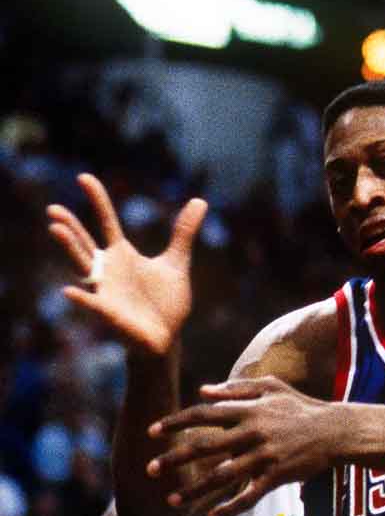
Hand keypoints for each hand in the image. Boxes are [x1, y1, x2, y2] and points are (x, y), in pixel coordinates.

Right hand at [46, 174, 206, 354]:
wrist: (167, 338)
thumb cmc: (166, 302)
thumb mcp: (176, 262)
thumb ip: (183, 232)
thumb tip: (200, 200)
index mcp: (122, 254)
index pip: (106, 221)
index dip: (97, 200)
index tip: (84, 177)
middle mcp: (108, 269)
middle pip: (84, 242)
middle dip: (70, 226)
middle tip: (54, 209)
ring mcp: (105, 290)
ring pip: (82, 266)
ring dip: (70, 249)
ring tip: (55, 229)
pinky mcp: (109, 313)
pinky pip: (92, 304)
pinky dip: (82, 299)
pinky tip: (68, 292)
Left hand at [146, 376, 334, 515]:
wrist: (336, 430)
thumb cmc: (302, 405)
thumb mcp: (271, 387)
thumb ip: (236, 388)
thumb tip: (203, 391)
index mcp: (248, 410)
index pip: (203, 414)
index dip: (176, 423)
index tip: (152, 431)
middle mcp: (252, 433)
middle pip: (205, 447)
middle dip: (174, 459)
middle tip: (149, 470)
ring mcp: (264, 456)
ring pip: (222, 476)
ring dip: (195, 490)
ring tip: (172, 501)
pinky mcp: (277, 476)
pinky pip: (249, 495)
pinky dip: (230, 507)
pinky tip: (212, 515)